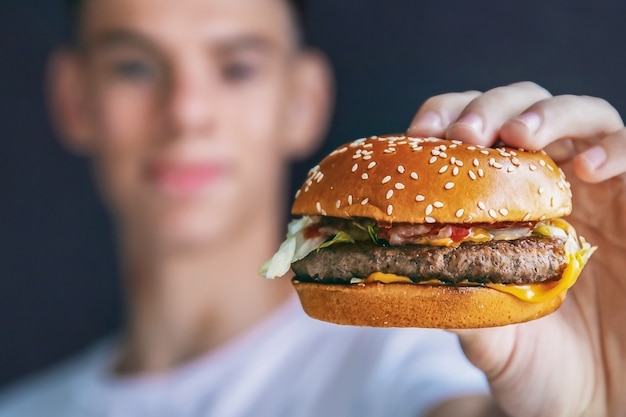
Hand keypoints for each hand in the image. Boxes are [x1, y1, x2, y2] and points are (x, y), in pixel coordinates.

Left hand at [408, 82, 625, 416]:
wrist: (598, 400)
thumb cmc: (540, 366)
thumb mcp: (488, 337)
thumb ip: (455, 304)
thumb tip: (401, 275)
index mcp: (504, 205)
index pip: (473, 136)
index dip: (446, 120)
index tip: (420, 133)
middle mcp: (550, 187)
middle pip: (522, 109)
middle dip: (491, 110)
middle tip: (466, 134)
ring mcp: (599, 192)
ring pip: (582, 117)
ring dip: (548, 115)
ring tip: (520, 137)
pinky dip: (613, 149)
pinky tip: (587, 169)